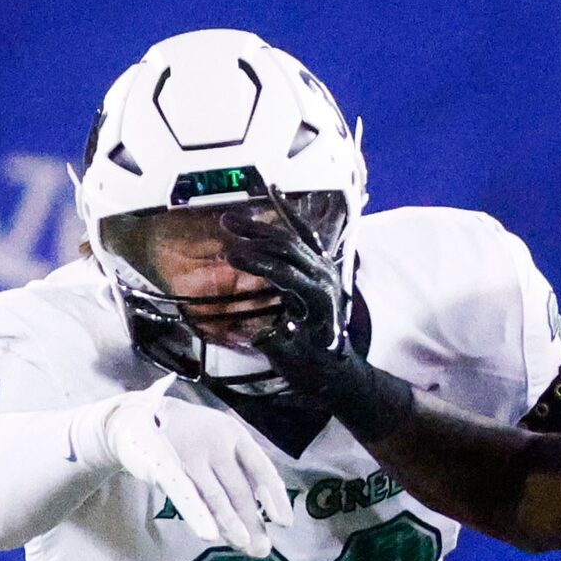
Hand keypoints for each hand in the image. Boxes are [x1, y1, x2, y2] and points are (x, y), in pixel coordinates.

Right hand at [85, 390, 290, 555]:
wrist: (137, 418)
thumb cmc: (188, 438)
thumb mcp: (219, 446)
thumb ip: (239, 473)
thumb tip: (268, 513)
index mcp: (235, 434)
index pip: (262, 468)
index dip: (275, 496)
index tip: (285, 523)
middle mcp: (216, 441)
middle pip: (240, 488)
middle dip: (253, 521)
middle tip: (263, 549)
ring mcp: (189, 453)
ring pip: (216, 496)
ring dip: (232, 524)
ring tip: (245, 546)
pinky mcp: (164, 465)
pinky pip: (185, 494)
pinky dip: (198, 515)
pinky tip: (209, 534)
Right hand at [219, 207, 345, 375]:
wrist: (336, 368)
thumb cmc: (311, 368)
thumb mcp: (292, 362)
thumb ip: (276, 344)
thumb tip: (257, 331)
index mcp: (320, 298)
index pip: (286, 272)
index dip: (257, 262)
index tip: (230, 256)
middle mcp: (325, 276)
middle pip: (287, 247)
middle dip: (254, 237)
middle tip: (224, 227)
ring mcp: (324, 267)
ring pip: (292, 236)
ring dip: (260, 226)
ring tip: (230, 219)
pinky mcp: (320, 263)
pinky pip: (303, 232)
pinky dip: (288, 212)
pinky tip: (273, 191)